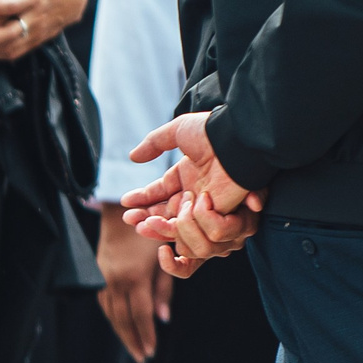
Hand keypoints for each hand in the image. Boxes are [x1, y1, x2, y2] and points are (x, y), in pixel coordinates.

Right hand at [95, 205, 172, 362]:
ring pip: (111, 314)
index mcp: (135, 277)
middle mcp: (116, 281)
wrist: (121, 213)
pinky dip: (113, 318)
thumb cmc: (151, 234)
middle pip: (123, 320)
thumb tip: (163, 318)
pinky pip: (104, 303)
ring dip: (122, 333)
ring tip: (132, 348)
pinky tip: (120, 326)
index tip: (152, 351)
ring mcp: (104, 278)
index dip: (146, 335)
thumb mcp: (163, 259)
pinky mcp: (98, 275)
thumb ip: (163, 289)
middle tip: (141, 358)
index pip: (141, 315)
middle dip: (133, 341)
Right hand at [120, 111, 263, 274]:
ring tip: (152, 218)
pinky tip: (190, 200)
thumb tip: (133, 157)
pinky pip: (208, 231)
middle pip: (167, 216)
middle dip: (147, 219)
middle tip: (131, 220)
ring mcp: (211, 206)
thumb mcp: (178, 131)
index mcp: (186, 176)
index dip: (142, 201)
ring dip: (167, 225)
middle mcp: (196, 193)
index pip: (159, 195)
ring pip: (186, 230)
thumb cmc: (211, 132)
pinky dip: (195, 219)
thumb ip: (154, 143)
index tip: (126, 205)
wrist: (235, 137)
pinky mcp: (225, 214)